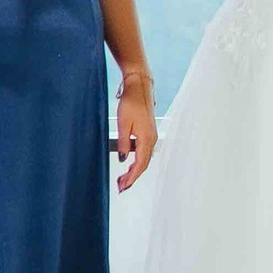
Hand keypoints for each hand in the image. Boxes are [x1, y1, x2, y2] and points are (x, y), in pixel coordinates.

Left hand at [114, 72, 156, 191]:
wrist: (139, 86)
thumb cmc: (132, 101)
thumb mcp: (123, 123)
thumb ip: (123, 143)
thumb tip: (123, 158)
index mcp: (146, 139)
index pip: (140, 164)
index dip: (132, 177)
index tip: (123, 186)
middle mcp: (152, 139)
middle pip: (143, 164)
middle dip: (133, 177)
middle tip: (121, 186)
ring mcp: (152, 136)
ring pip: (144, 159)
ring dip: (135, 169)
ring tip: (123, 177)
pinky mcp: (149, 132)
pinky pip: (144, 151)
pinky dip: (137, 160)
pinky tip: (129, 162)